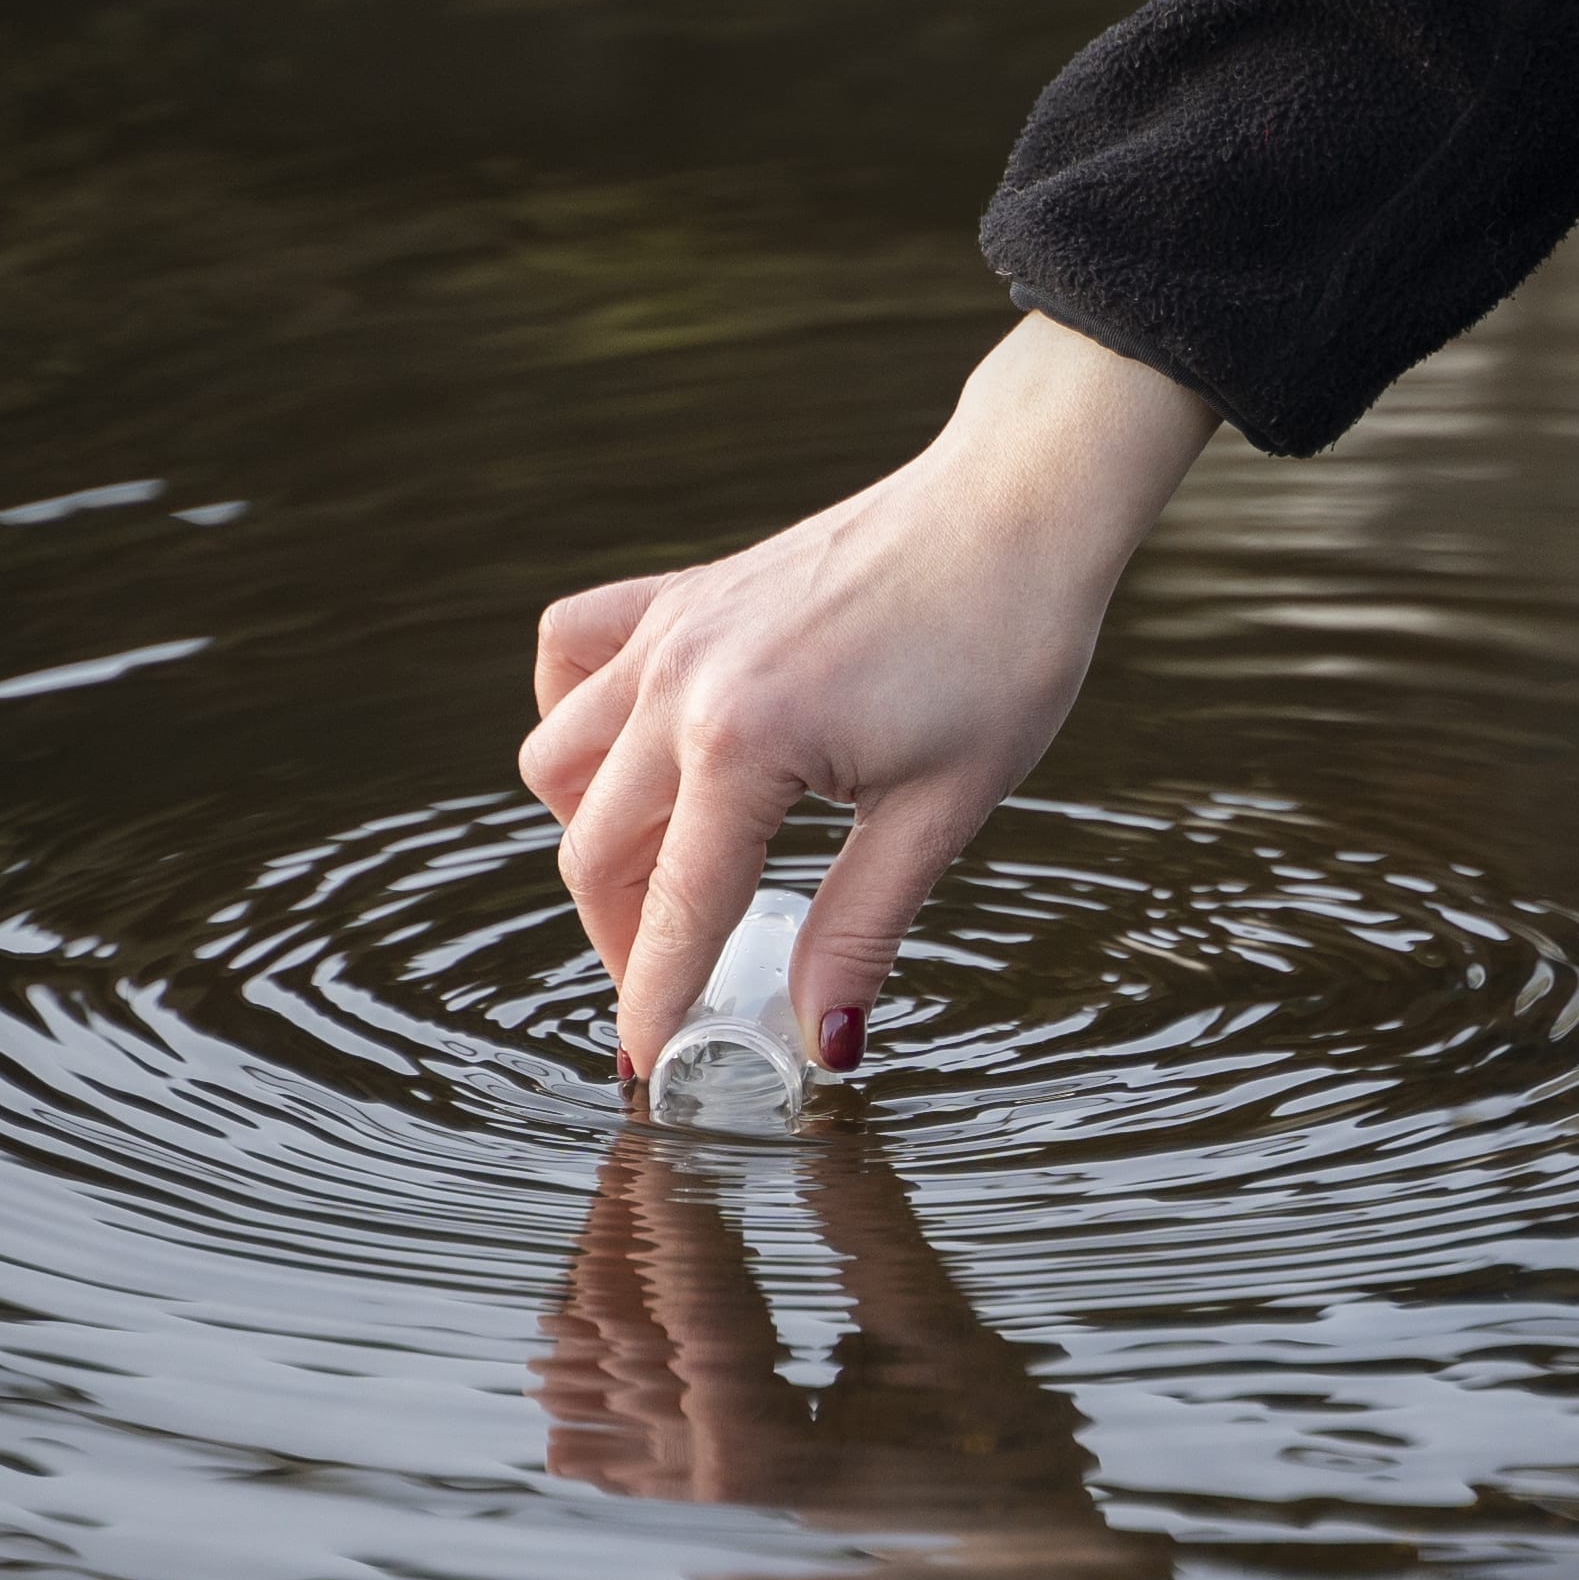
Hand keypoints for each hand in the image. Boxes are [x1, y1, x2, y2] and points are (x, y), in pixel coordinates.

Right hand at [521, 312, 1214, 1075]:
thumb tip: (822, 1043)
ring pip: (560, 761)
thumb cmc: (1003, 648)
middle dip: (624, 939)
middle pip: (595, 848)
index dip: (654, 1004)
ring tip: (665, 886)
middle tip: (679, 993)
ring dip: (592, 838)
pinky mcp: (682, 592)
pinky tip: (632, 753)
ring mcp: (671, 629)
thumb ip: (860, 929)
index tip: (646, 1074)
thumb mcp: (942, 810)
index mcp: (744, 743)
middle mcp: (680, 683)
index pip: (675, 911)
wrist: (1019, 505)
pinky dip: (575, 712)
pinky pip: (573, 653)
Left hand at [530, 1124, 1183, 1579]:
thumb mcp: (946, 1336)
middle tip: (648, 1152)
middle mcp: (713, 1506)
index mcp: (775, 1466)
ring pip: (591, 1394)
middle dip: (628, 1235)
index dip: (674, 1209)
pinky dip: (600, 1372)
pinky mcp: (698, 1533)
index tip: (663, 1135)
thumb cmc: (1010, 1475)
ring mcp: (696, 1527)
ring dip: (605, 1295)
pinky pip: (602, 1450)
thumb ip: (867, 1225)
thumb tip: (826, 1116)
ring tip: (636, 1213)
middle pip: (623, 1347)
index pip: (698, 1311)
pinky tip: (631, 1308)